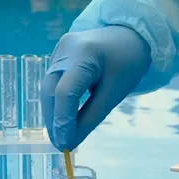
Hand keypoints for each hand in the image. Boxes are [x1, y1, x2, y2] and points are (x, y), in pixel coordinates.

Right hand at [41, 26, 150, 150]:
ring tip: (60, 136)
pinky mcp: (58, 54)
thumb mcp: (114, 92)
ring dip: (52, 113)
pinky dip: (56, 101)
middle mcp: (66, 48)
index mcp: (85, 53)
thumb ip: (91, 117)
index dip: (63, 121)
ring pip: (48, 87)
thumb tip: (71, 142)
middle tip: (60, 145)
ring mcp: (59, 50)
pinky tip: (62, 118)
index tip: (65, 145)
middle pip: (51, 90)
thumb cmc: (128, 62)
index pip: (66, 92)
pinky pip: (52, 81)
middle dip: (54, 120)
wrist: (130, 33)